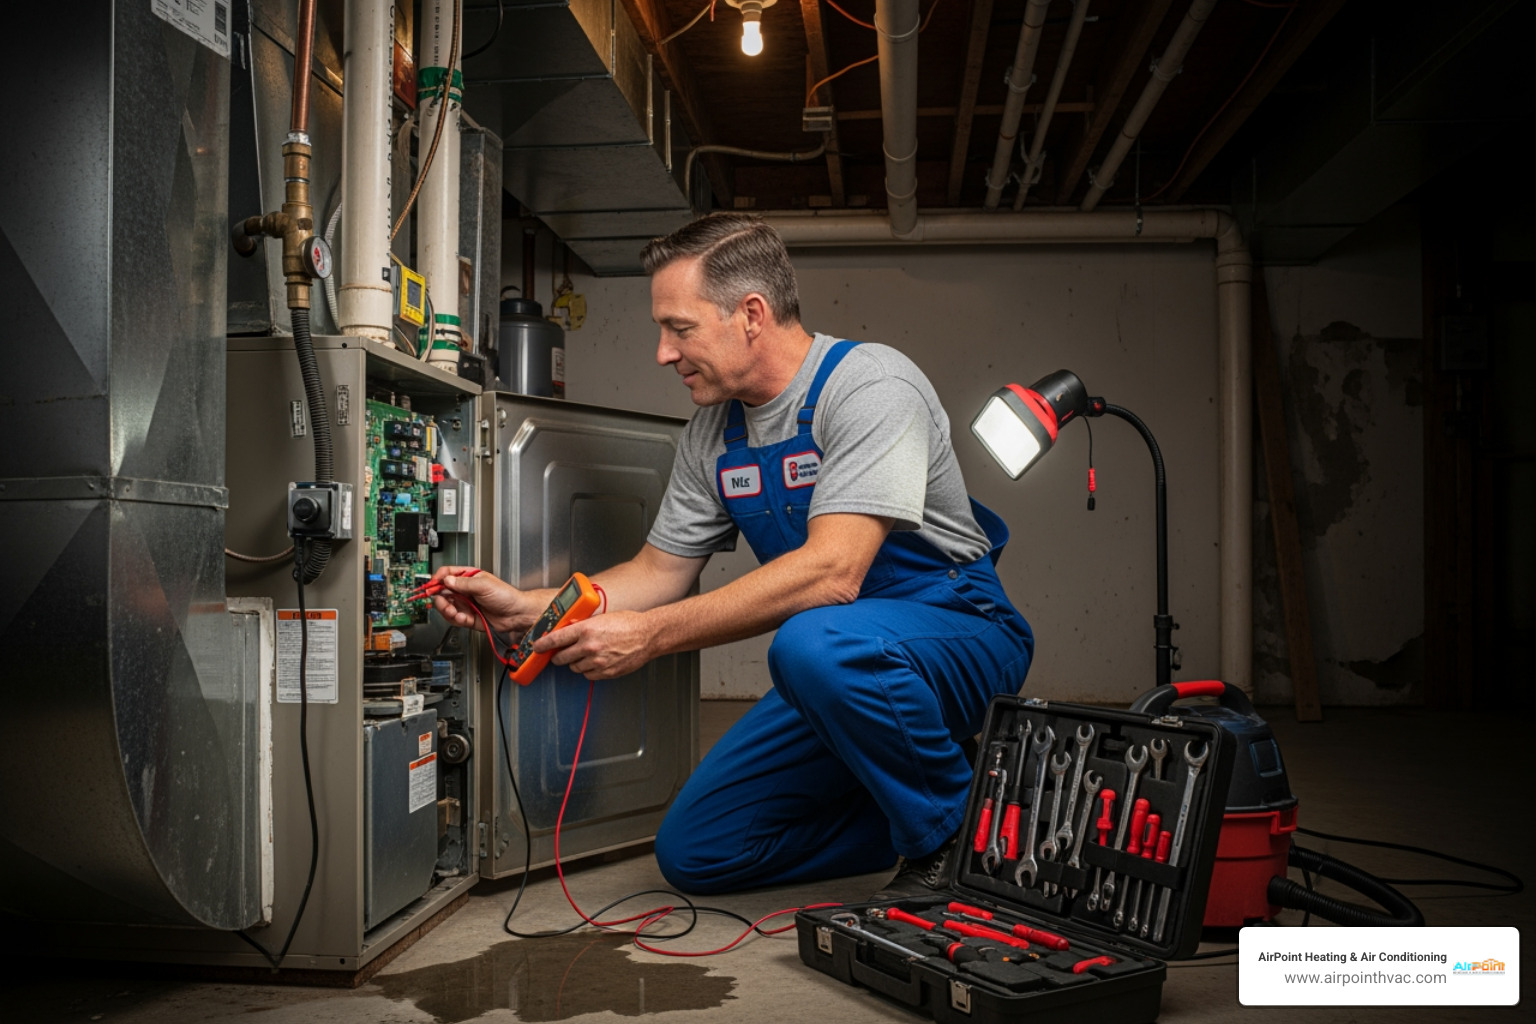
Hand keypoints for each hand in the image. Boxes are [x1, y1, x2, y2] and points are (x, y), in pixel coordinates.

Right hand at [427, 566, 530, 632]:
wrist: (516, 614)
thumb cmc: (506, 596)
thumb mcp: (483, 585)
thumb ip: (463, 584)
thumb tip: (447, 580)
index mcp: (469, 577)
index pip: (447, 575)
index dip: (438, 579)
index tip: (432, 585)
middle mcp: (466, 590)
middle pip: (443, 592)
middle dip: (440, 599)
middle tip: (442, 603)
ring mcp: (466, 604)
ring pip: (447, 607)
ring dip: (448, 611)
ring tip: (455, 613)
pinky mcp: (468, 617)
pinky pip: (455, 619)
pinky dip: (457, 620)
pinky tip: (464, 618)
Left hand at [536, 611, 652, 679]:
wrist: (647, 635)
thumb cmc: (627, 623)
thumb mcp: (601, 618)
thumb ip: (582, 625)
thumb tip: (567, 630)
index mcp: (586, 629)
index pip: (555, 639)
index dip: (543, 644)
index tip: (537, 646)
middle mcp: (589, 646)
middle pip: (561, 658)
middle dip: (559, 656)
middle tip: (562, 653)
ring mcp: (597, 661)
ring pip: (574, 668)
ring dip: (576, 663)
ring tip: (587, 655)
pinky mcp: (605, 672)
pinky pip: (588, 675)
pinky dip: (589, 670)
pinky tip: (597, 661)